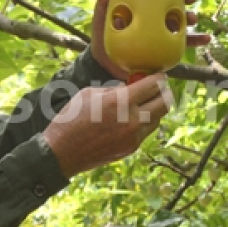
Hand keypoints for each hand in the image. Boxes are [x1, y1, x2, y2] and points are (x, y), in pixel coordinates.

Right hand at [43, 73, 169, 177]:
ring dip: (154, 108)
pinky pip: (146, 131)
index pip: (153, 86)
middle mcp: (132, 120)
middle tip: (158, 88)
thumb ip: (113, 89)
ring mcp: (134, 136)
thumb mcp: (89, 94)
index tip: (158, 75)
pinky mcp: (131, 148)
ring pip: (157, 119)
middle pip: (164, 103)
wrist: (63, 152)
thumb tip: (129, 87)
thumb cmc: (71, 118)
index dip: (159, 78)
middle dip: (164, 92)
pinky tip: (131, 118)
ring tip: (142, 102)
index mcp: (120, 101)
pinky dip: (143, 122)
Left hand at [91, 0, 211, 79]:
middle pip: (174, 0)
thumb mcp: (101, 22)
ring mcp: (161, 29)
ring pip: (181, 19)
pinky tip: (207, 38)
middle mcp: (154, 13)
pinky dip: (196, 40)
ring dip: (190, 16)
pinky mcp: (166, 45)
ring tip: (192, 19)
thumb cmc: (103, 37)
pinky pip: (183, 42)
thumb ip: (102, 8)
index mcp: (141, 2)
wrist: (106, 65)